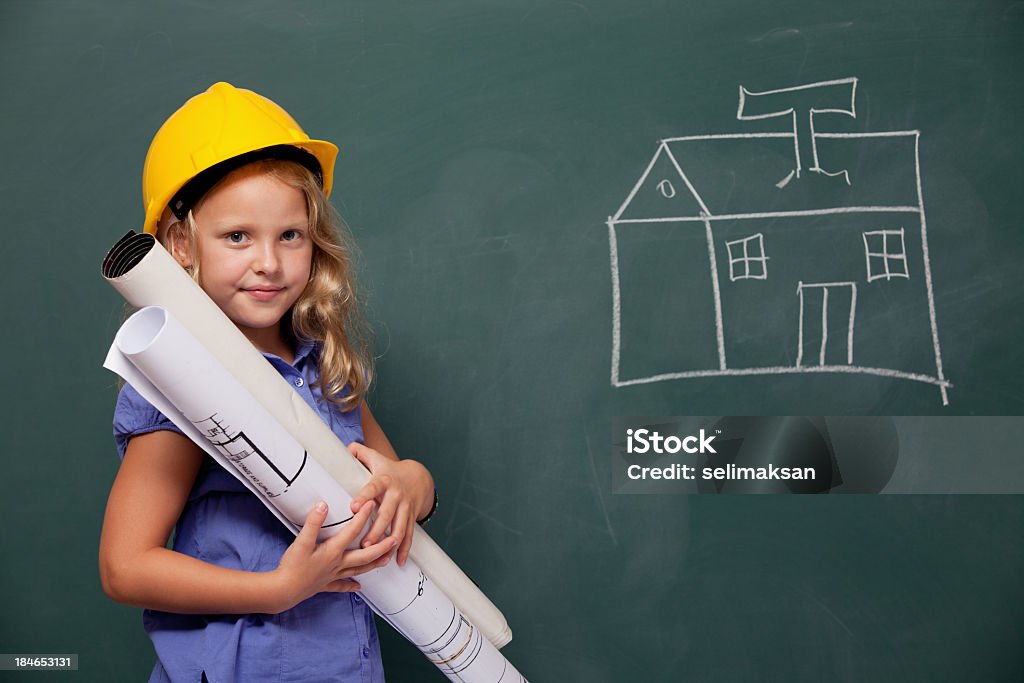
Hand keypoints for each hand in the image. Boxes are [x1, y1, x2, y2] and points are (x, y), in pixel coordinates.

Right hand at [273, 500, 394, 611]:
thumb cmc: (292, 567)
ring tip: (387, 560)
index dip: (363, 516)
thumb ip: (313, 523)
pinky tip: (359, 587)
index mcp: (333, 551)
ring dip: (374, 564)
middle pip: (365, 555)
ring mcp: (333, 576)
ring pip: (359, 570)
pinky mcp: (325, 585)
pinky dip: (351, 586)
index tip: (372, 504)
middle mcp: (337, 564)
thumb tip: (323, 505)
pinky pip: (342, 586)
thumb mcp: (301, 542)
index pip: (352, 531)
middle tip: (395, 539)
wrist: (282, 591)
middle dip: (381, 546)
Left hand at [348, 442, 433, 566]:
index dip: (364, 496)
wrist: (419, 477)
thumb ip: (359, 453)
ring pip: (399, 528)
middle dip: (376, 530)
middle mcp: (396, 495)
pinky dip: (404, 549)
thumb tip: (344, 448)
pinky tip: (399, 562)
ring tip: (379, 557)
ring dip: (389, 543)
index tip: (354, 506)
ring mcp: (405, 508)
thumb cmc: (390, 469)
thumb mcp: (376, 458)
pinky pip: (409, 536)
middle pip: (387, 514)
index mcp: (384, 481)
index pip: (373, 488)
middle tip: (364, 543)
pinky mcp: (411, 518)